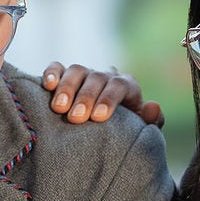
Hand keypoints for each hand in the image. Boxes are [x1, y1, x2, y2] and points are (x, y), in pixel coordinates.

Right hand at [40, 63, 162, 126]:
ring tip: (59, 108)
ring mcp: (84, 75)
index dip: (109, 99)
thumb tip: (152, 107)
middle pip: (96, 78)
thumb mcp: (140, 129)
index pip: (119, 85)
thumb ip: (151, 121)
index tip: (98, 117)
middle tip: (76, 118)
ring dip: (67, 87)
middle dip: (86, 97)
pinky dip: (52, 73)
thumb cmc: (124, 132)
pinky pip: (57, 68)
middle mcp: (105, 77)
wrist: (105, 130)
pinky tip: (47, 86)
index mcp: (126, 87)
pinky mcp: (64, 76)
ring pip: (76, 71)